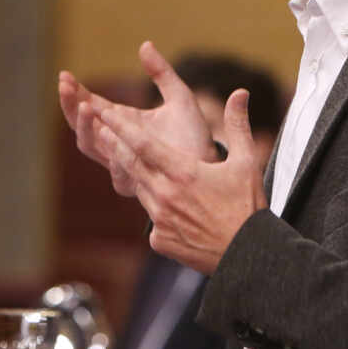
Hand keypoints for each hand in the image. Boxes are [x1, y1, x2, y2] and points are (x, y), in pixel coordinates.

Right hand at [58, 41, 217, 196]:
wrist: (212, 164)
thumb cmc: (193, 134)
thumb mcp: (179, 97)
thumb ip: (162, 73)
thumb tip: (145, 44)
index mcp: (121, 122)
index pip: (89, 105)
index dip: (75, 92)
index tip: (65, 75)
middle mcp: (117, 143)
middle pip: (81, 127)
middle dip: (70, 106)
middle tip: (65, 86)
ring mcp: (124, 162)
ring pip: (91, 147)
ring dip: (86, 127)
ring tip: (87, 106)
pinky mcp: (138, 180)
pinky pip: (117, 172)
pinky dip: (110, 152)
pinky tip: (107, 134)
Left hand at [96, 88, 267, 274]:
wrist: (246, 255)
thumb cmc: (247, 207)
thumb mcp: (247, 162)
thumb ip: (238, 124)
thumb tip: (240, 93)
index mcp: (183, 172)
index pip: (142, 144)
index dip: (121, 127)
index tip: (104, 113)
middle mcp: (165, 195)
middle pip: (131, 164)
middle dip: (115, 145)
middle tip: (100, 129)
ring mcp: (160, 219)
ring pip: (139, 189)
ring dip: (132, 173)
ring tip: (124, 158)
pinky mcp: (159, 240)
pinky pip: (151, 216)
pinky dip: (154, 205)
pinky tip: (164, 201)